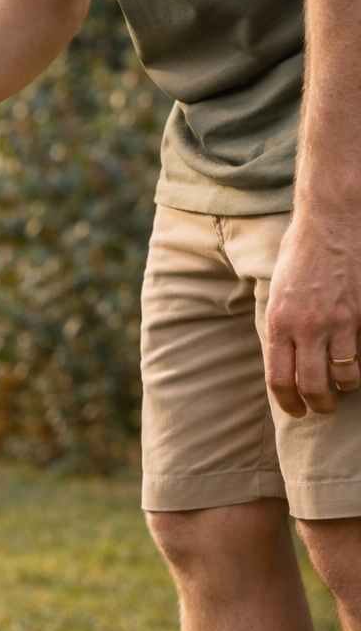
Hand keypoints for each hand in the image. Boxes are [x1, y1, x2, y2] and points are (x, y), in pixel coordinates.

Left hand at [264, 206, 360, 416]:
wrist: (332, 219)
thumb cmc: (301, 252)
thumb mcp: (277, 292)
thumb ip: (281, 324)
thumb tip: (285, 354)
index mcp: (278, 323)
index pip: (279, 380)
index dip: (288, 402)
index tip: (295, 411)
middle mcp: (306, 327)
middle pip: (312, 385)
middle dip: (318, 404)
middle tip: (322, 407)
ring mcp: (339, 320)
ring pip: (344, 374)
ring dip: (345, 386)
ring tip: (344, 386)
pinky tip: (360, 363)